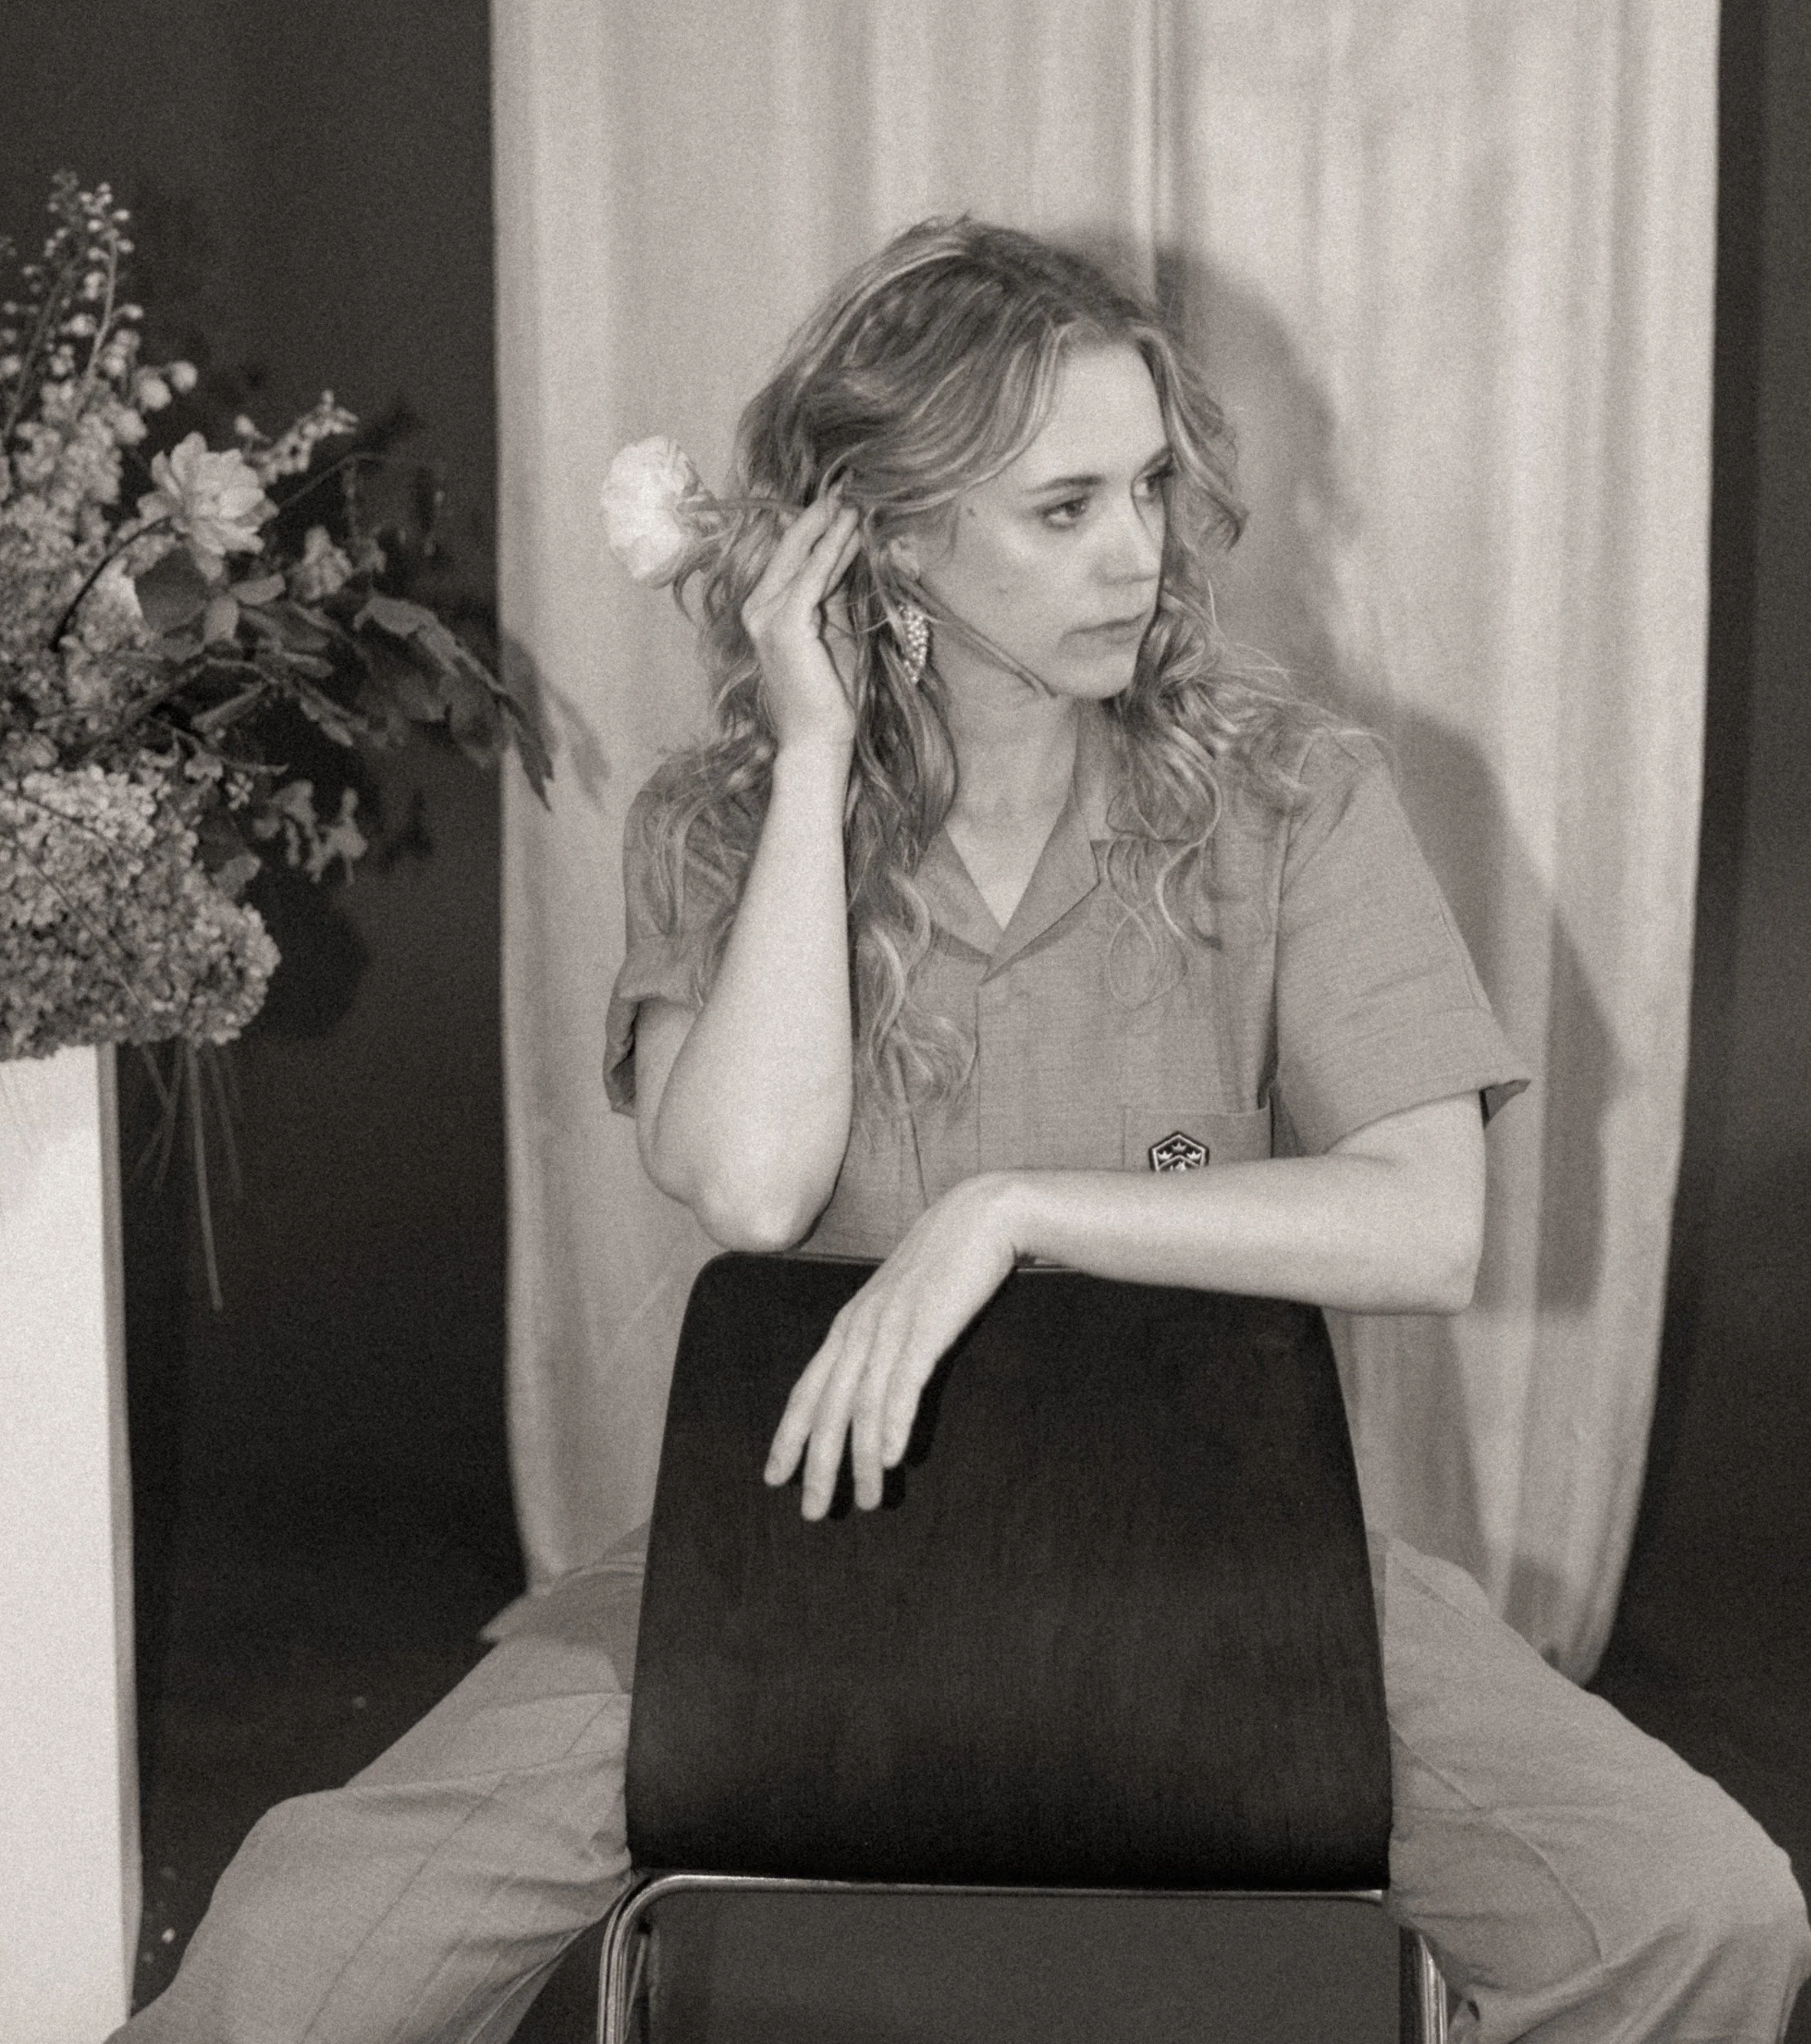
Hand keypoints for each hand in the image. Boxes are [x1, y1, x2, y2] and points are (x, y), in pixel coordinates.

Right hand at [739, 483, 862, 752]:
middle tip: (844, 484)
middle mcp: (758, 609)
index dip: (815, 526)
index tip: (841, 498)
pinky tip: (850, 527)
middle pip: (791, 550)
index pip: (792, 558)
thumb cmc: (829, 694)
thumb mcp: (834, 631)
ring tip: (852, 498)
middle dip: (819, 515)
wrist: (818, 739)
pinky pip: (812, 578)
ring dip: (829, 526)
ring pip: (802, 559)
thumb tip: (847, 550)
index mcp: (765, 610)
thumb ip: (835, 592)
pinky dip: (832, 551)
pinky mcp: (784, 625)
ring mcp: (765, 617)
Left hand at [764, 1175, 1021, 1517]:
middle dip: (816, 1464)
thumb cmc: (945, 1262)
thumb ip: (885, 1337)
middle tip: (812, 1513)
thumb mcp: (901, 1302)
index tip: (774, 1477)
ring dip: (861, 1460)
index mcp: (849, 1324)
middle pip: (827, 1407)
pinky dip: (893, 1423)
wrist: (982, 1216)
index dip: (789, 1436)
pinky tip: (893, 1459)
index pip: (808, 1389)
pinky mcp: (925, 1326)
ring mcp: (890, 1326)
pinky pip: (902, 1383)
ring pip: (862, 1405)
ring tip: (865, 1502)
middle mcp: (859, 1327)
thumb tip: (879, 1381)